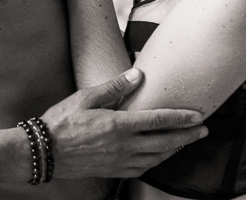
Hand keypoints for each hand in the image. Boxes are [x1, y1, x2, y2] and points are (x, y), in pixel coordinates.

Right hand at [41, 68, 207, 178]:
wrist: (43, 152)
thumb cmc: (62, 121)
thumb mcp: (86, 97)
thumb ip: (114, 86)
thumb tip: (137, 74)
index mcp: (118, 125)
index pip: (158, 120)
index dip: (181, 118)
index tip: (198, 116)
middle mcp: (123, 147)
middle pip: (164, 143)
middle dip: (187, 136)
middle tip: (203, 131)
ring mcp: (119, 162)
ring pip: (155, 159)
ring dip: (173, 150)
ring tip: (185, 142)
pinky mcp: (112, 171)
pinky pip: (141, 169)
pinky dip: (155, 162)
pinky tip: (158, 156)